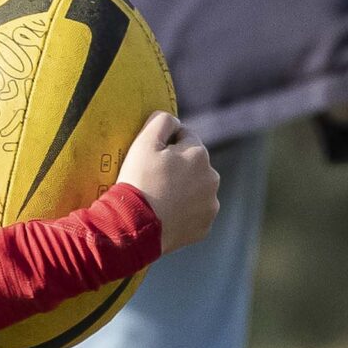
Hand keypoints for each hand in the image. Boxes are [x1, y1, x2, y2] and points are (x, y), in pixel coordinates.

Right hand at [118, 113, 218, 252]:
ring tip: (159, 199)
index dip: (165, 145)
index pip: (184, 137)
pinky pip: (195, 212)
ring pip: (196, 189)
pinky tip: (165, 214)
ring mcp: (211, 204)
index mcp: (199, 153)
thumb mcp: (143, 143)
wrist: (135, 227)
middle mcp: (212, 177)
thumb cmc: (139, 182)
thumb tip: (172, 120)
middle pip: (193, 164)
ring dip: (183, 189)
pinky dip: (184, 212)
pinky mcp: (205, 225)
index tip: (151, 158)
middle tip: (153, 179)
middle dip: (178, 167)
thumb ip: (161, 121)